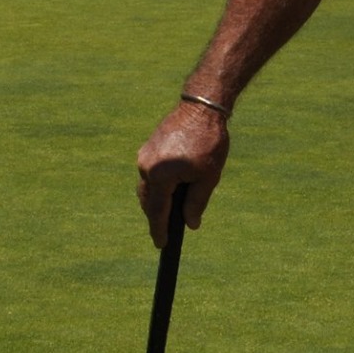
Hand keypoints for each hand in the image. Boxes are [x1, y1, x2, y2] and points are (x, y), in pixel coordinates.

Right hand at [136, 101, 230, 248]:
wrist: (201, 107)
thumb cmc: (208, 142)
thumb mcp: (207, 177)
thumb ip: (196, 203)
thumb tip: (190, 224)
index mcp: (160, 176)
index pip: (157, 211)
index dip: (159, 230)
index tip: (161, 245)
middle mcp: (146, 166)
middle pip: (149, 200)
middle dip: (157, 217)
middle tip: (167, 232)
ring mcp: (145, 155)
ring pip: (147, 187)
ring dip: (157, 201)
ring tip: (170, 212)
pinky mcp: (148, 147)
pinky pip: (149, 173)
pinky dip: (157, 185)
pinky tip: (169, 189)